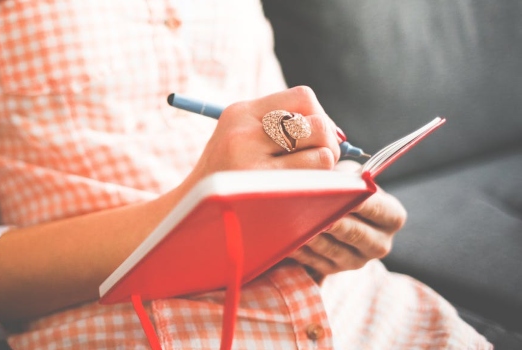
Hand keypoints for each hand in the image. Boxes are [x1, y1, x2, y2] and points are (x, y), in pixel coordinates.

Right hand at [181, 86, 340, 190]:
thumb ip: (279, 128)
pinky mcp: (259, 191)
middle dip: (329, 143)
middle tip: (322, 160)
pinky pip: (313, 183)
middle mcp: (243, 132)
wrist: (188, 213)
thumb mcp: (239, 138)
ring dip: (324, 169)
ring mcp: (250, 163)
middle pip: (317, 124)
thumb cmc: (224, 176)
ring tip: (308, 179)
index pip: (303, 97)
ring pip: (322, 153)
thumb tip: (336, 133)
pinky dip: (319, 188)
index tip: (315, 137)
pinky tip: (302, 194)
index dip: (319, 116)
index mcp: (239, 113)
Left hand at [288, 160, 406, 280]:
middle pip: (357, 234)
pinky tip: (288, 240)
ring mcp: (357, 261)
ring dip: (314, 237)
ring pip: (334, 250)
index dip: (361, 202)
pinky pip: (315, 262)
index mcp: (392, 218)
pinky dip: (301, 250)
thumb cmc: (345, 189)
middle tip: (317, 212)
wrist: (336, 212)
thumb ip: (347, 178)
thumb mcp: (351, 178)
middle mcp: (380, 244)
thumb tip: (335, 180)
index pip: (379, 209)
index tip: (343, 193)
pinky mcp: (334, 270)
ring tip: (297, 225)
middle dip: (335, 222)